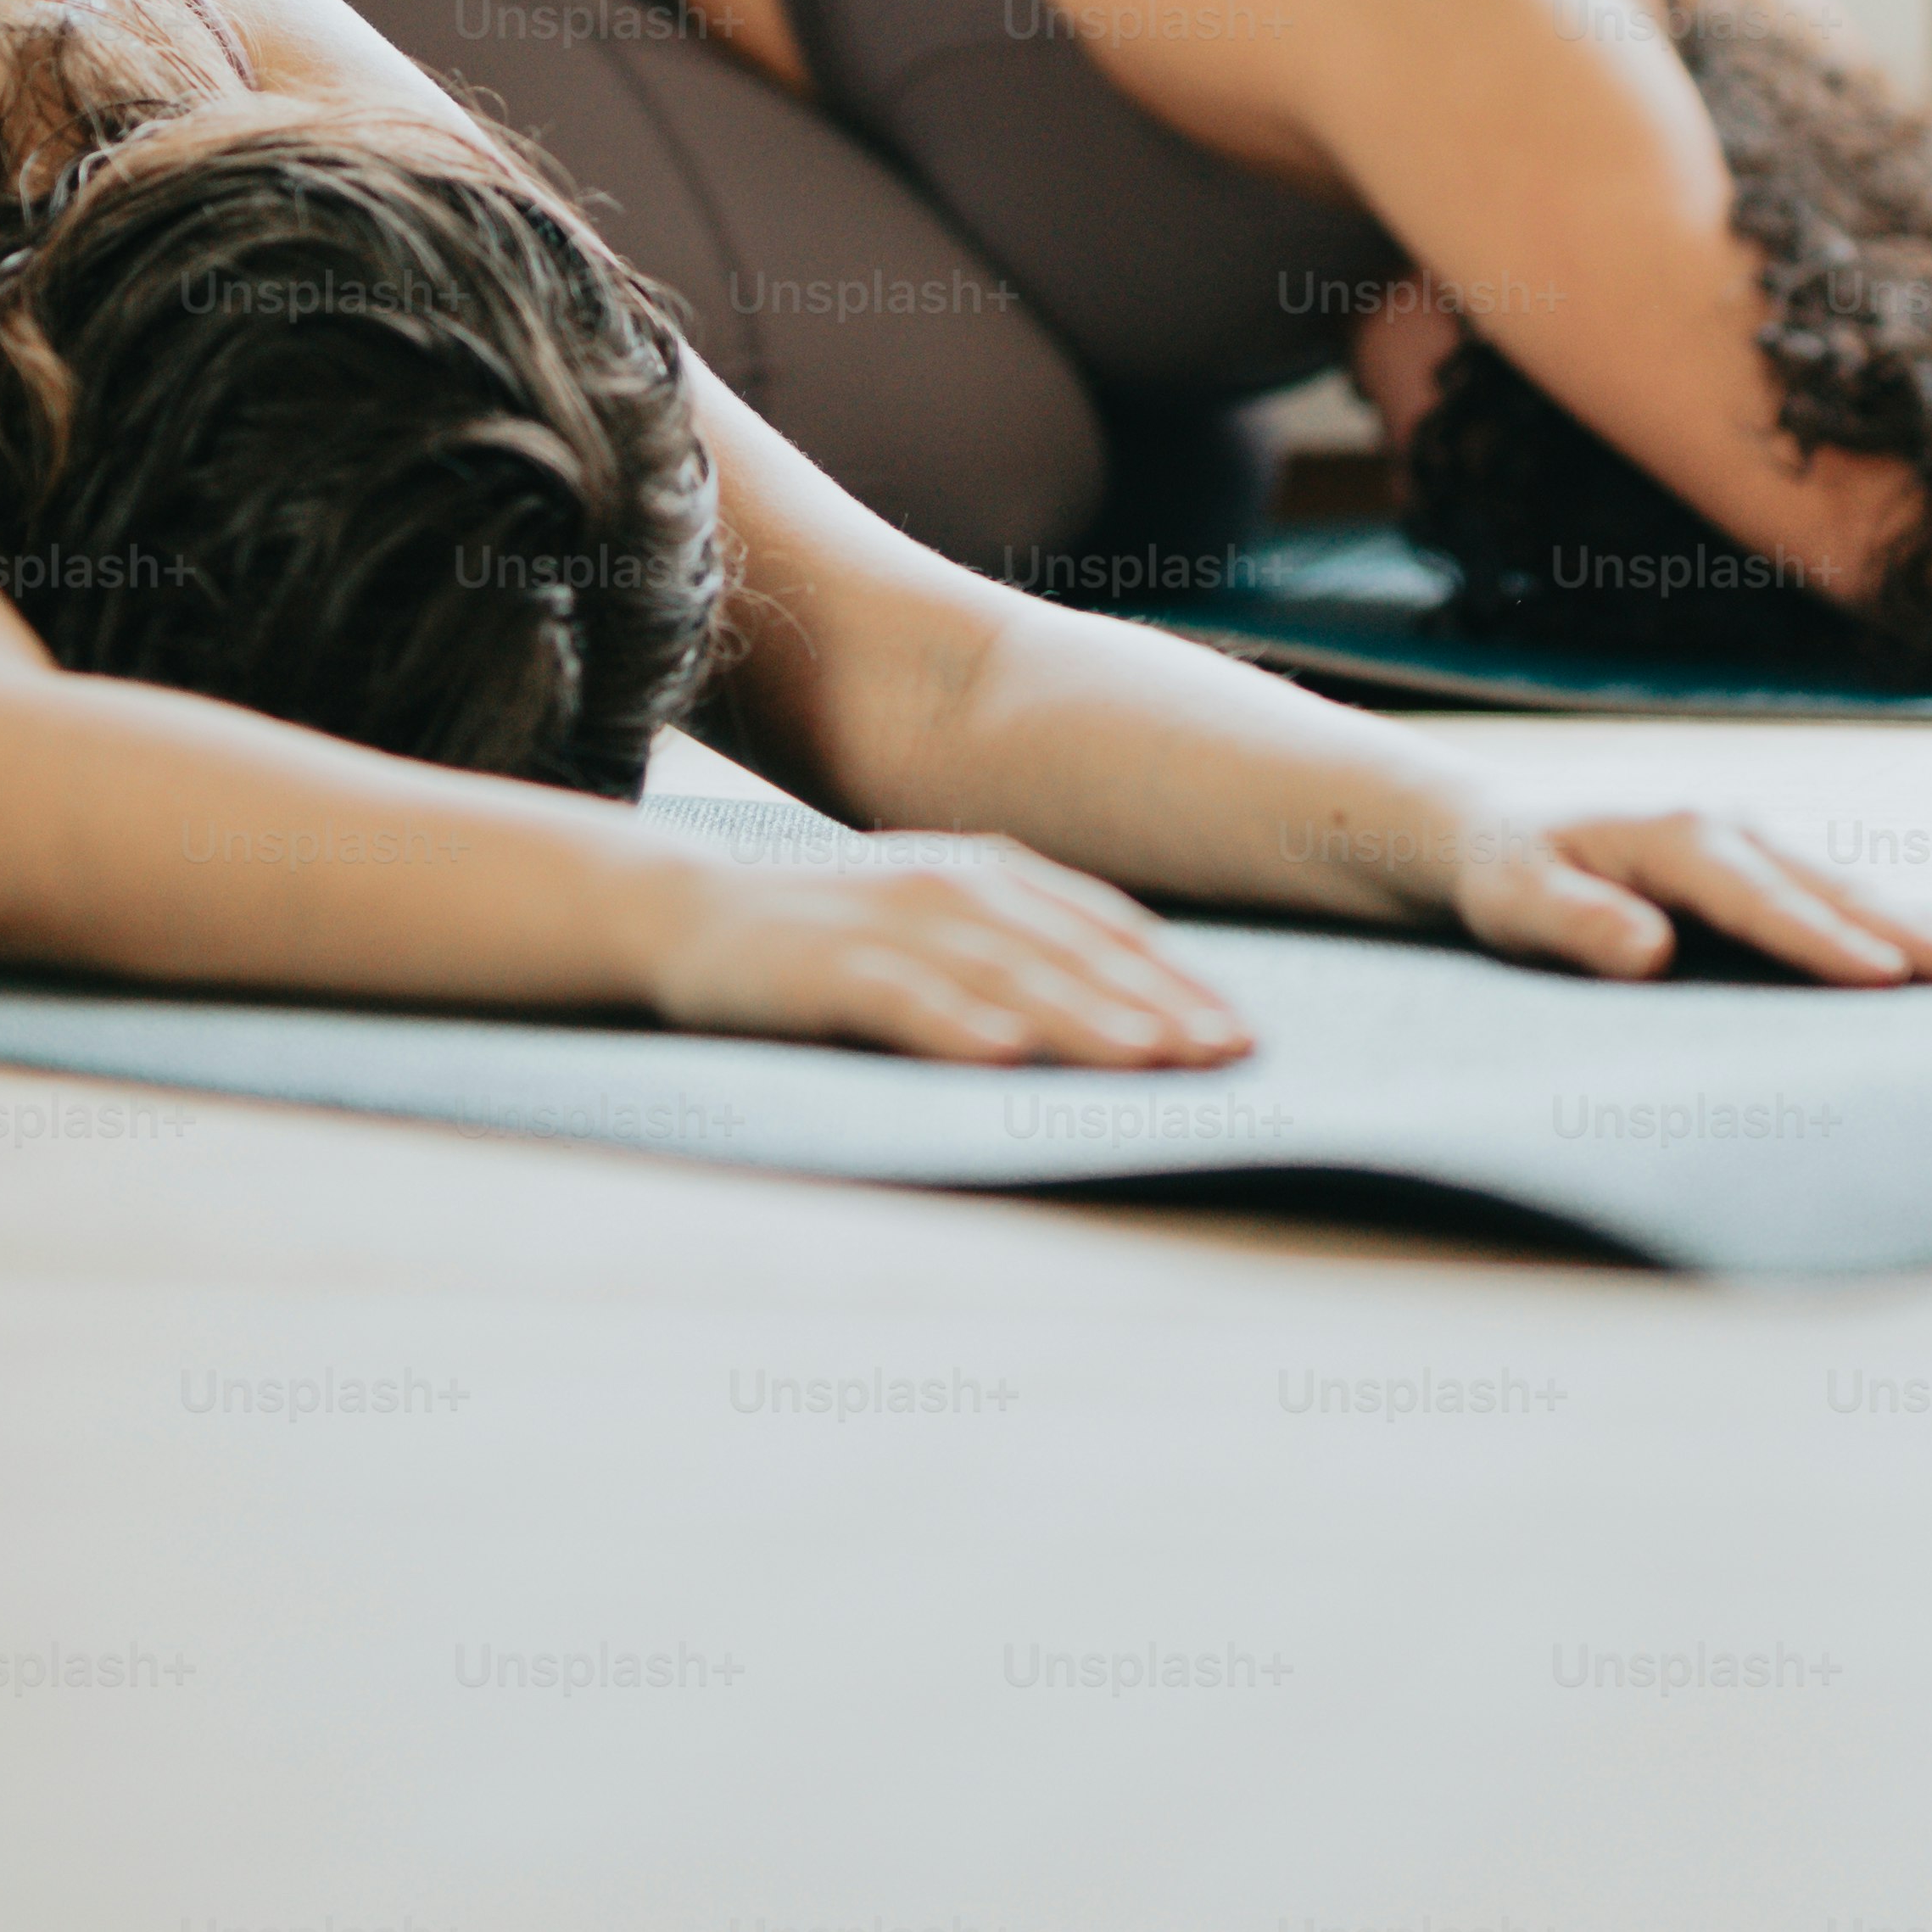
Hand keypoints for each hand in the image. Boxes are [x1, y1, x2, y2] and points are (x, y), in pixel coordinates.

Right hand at [636, 837, 1253, 1066]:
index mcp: (991, 873)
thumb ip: (1024, 946)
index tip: (1244, 1035)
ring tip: (1149, 1058)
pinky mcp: (826, 965)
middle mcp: (952, 886)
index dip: (1177, 981)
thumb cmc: (834, 931)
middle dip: (1155, 1007)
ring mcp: (888, 922)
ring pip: (1004, 976)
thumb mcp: (941, 919)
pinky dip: (953, 1025)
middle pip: (1071, 954)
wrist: (686, 912)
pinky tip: (1001, 1057)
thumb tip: (1137, 1003)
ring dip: (1081, 1018)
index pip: (1105, 929)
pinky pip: (900, 998)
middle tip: (1228, 1057)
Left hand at [1447, 803, 1931, 989]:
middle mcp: (1730, 823)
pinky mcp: (1766, 857)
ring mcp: (1756, 836)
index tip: (1888, 979)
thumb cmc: (1510, 871)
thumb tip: (1648, 951)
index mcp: (1675, 833)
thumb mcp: (1517, 900)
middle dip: (1914, 925)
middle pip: (1832, 883)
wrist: (1503, 824)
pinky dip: (1895, 918)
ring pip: (1849, 882)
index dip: (1823, 941)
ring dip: (1922, 920)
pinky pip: (1838, 890)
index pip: (1761, 900)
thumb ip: (1577, 924)